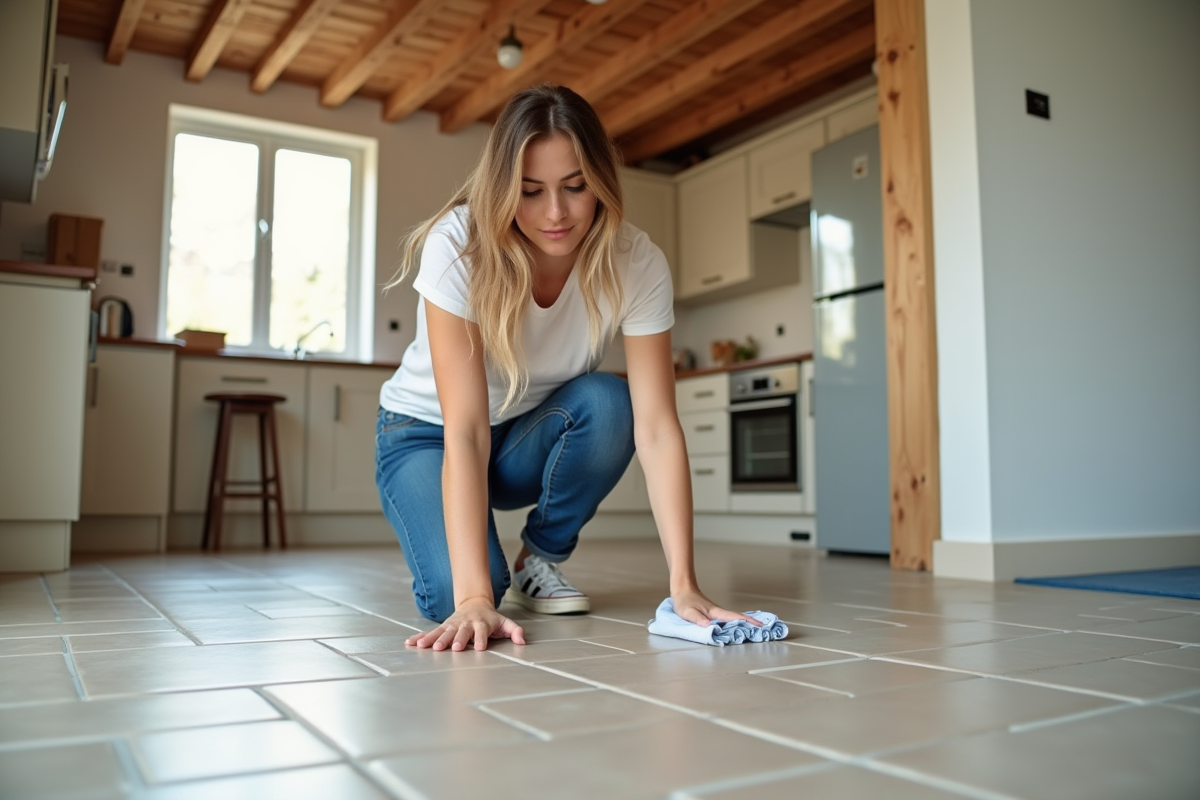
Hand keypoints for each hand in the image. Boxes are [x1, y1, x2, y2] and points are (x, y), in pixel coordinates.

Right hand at [405, 597, 525, 651]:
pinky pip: (430, 633)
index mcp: (481, 623)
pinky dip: (420, 637)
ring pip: (442, 632)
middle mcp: (466, 624)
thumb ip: (515, 631)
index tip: (480, 648)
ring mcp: (453, 625)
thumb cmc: (491, 619)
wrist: (475, 604)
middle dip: (455, 639)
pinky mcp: (443, 626)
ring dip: (434, 639)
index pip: (482, 632)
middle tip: (450, 648)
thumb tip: (522, 640)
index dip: (481, 639)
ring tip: (423, 647)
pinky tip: (410, 643)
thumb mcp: (505, 623)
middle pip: (460, 632)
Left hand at [671, 588, 761, 627]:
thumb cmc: (685, 601)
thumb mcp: (688, 612)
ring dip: (745, 624)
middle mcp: (719, 612)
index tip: (761, 625)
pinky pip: (728, 620)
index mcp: (716, 612)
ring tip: (756, 631)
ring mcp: (717, 613)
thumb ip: (697, 619)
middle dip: (752, 624)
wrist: (682, 590)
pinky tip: (738, 627)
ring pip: (734, 619)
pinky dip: (736, 623)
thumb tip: (708, 626)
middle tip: (765, 631)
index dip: (748, 622)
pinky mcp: (714, 615)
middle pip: (739, 618)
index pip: (735, 617)